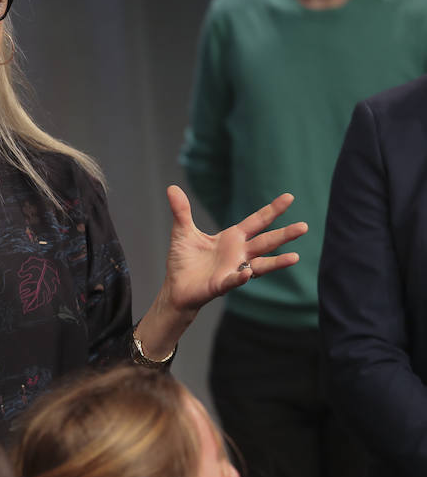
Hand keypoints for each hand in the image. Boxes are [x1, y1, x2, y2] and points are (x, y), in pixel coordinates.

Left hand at [162, 186, 306, 311]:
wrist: (176, 288)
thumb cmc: (184, 261)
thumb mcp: (182, 232)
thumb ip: (182, 211)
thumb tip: (172, 188)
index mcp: (232, 238)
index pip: (256, 221)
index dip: (272, 210)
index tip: (289, 197)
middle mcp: (238, 253)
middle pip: (266, 241)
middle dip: (285, 234)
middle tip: (305, 226)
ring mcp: (233, 270)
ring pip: (260, 264)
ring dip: (277, 262)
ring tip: (295, 257)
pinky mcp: (222, 284)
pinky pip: (234, 280)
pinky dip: (241, 277)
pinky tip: (248, 273)